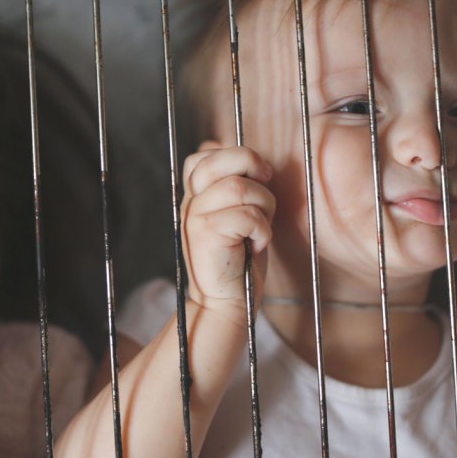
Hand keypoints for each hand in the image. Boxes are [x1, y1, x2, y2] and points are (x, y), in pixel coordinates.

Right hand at [180, 142, 275, 319]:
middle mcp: (190, 202)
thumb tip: (247, 159)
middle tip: (266, 181)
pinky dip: (263, 231)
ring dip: (264, 205)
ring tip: (260, 228)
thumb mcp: (235, 216)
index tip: (259, 174)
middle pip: (219, 160)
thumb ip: (235, 187)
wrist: (225, 303)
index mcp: (195, 196)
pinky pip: (248, 215)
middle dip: (252, 165)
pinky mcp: (207, 234)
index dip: (236, 155)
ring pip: (240, 187)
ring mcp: (195, 217)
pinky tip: (257, 246)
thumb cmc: (238, 259)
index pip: (204, 154)